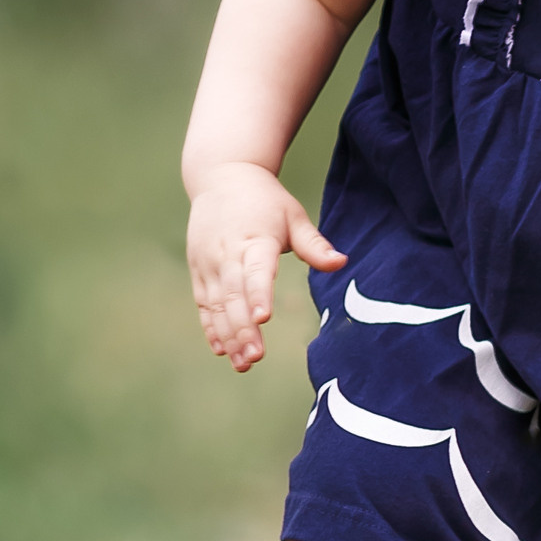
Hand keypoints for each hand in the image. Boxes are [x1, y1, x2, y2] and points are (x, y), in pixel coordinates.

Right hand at [185, 159, 345, 371]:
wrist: (220, 178)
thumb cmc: (264, 200)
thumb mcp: (293, 215)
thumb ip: (313, 244)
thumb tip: (341, 262)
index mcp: (254, 238)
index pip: (256, 269)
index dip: (259, 294)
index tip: (264, 317)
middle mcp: (227, 253)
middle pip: (234, 295)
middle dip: (243, 327)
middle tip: (256, 356)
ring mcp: (209, 263)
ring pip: (216, 305)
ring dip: (228, 335)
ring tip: (243, 363)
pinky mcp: (199, 271)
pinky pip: (204, 304)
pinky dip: (212, 327)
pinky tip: (222, 350)